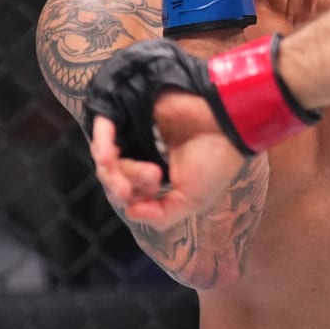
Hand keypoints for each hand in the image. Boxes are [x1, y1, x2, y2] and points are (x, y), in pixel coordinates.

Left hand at [90, 92, 243, 225]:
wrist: (228, 124)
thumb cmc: (216, 162)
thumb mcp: (192, 201)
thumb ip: (161, 216)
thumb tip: (130, 213)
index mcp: (158, 175)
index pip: (126, 191)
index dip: (133, 198)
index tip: (156, 192)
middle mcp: (143, 154)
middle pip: (114, 177)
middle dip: (126, 185)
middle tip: (154, 177)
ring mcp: (136, 133)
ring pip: (106, 158)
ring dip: (117, 170)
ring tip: (148, 170)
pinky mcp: (132, 112)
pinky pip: (103, 129)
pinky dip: (101, 144)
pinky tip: (106, 156)